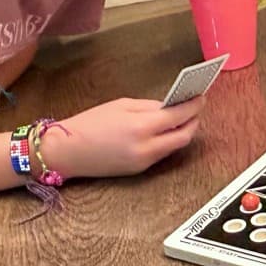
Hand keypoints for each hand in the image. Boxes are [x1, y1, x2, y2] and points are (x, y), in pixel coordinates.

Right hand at [40, 96, 204, 179]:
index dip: (194, 105)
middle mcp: (146, 148)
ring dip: (183, 131)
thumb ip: (150, 106)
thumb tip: (171, 106)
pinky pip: (162, 154)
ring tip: (184, 116)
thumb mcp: (121, 105)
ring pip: (175, 146)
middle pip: (184, 135)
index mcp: (141, 127)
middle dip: (194, 120)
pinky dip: (168, 141)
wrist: (65, 152)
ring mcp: (144, 162)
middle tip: (196, 107)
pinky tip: (166, 130)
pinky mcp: (139, 170)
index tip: (200, 95)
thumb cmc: (89, 123)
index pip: (179, 115)